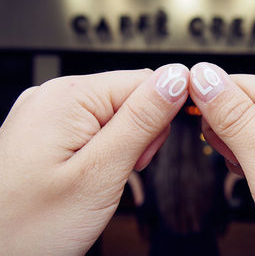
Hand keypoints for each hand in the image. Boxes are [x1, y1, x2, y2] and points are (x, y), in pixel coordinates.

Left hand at [0, 64, 188, 254]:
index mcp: (69, 96)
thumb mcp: (101, 171)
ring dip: (124, 144)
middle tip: (125, 169)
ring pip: (115, 115)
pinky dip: (105, 150)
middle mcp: (55, 96)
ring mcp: (48, 114)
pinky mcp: (47, 132)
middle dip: (141, 133)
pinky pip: (94, 128)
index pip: (145, 80)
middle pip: (129, 96)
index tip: (150, 152)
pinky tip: (92, 172)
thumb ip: (142, 120)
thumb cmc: (30, 225)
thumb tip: (176, 78)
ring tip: (104, 176)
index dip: (161, 115)